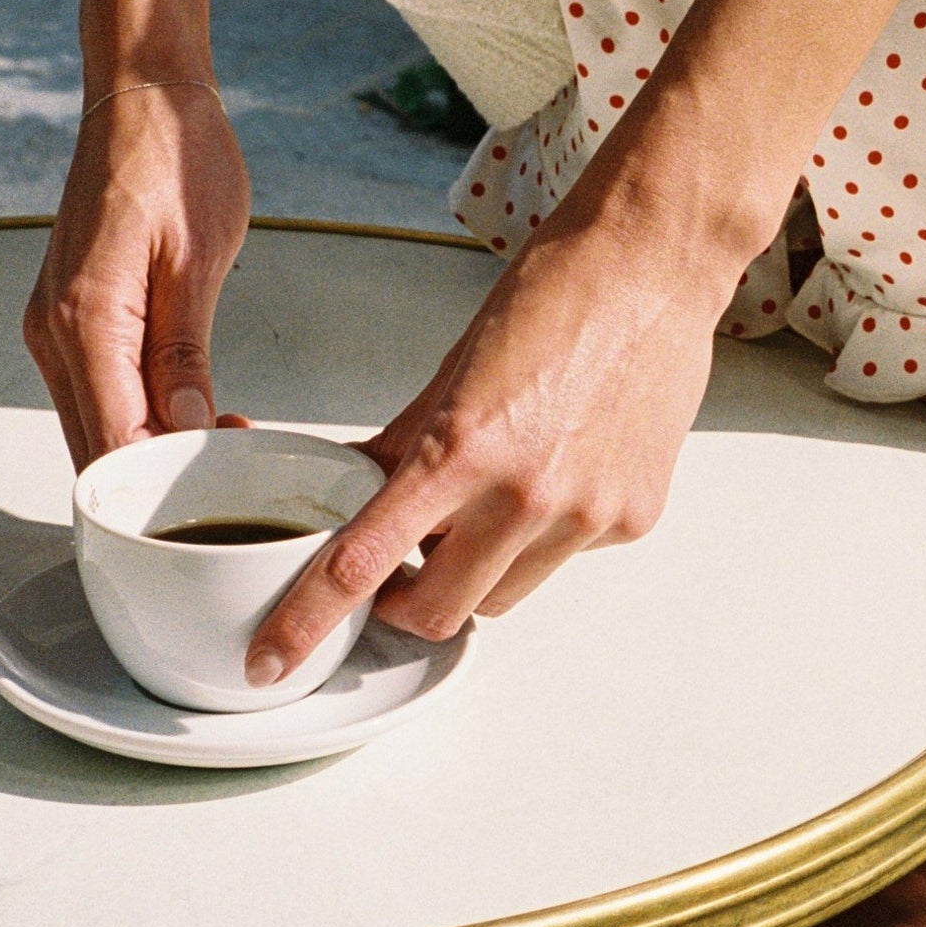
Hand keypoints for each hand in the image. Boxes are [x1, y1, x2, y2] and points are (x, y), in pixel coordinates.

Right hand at [25, 84, 251, 466]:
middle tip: (233, 474)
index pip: (113, 442)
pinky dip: (139, 418)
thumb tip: (188, 425)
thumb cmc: (174, 158)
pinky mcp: (69, 319)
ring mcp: (54, 327)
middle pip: (95, 450)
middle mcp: (53, 331)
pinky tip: (192, 415)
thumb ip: (185, 351)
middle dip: (159, 480)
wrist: (143, 98)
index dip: (164, 483)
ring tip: (225, 445)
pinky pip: (98, 394)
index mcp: (83, 319)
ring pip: (94, 427)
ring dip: (151, 451)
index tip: (222, 485)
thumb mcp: (198, 258)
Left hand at [244, 178, 736, 684]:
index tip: (270, 659)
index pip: (363, 561)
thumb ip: (403, 446)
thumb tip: (356, 493)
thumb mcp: (455, 368)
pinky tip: (561, 469)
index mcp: (464, 448)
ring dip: (476, 572)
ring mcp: (587, 514)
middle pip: (438, 613)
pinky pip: (563, 561)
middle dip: (405, 603)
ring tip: (493, 498)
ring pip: (502, 596)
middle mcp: (528, 494)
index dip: (305, 620)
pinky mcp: (633, 518)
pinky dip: (542, 536)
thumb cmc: (556, 295)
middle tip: (400, 566)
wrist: (655, 266)